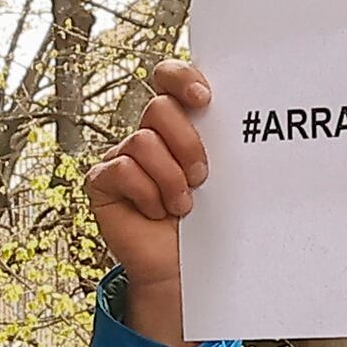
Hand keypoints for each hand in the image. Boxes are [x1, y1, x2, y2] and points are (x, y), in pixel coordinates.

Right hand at [86, 64, 210, 344]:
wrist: (185, 268)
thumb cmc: (210, 220)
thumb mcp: (224, 175)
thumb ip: (221, 141)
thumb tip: (244, 112)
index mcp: (179, 123)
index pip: (169, 78)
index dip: (181, 77)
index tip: (204, 99)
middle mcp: (148, 134)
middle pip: (160, 108)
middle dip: (187, 142)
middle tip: (203, 176)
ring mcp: (122, 156)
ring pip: (143, 140)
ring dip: (170, 177)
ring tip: (183, 204)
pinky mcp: (102, 181)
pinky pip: (122, 169)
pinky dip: (146, 193)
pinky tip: (156, 212)